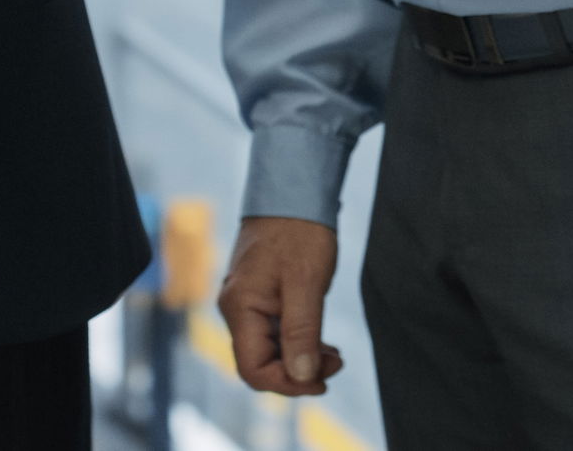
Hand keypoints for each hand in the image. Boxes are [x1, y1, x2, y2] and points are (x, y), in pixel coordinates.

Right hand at [219, 215, 342, 396]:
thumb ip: (302, 331)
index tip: (322, 379)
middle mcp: (236, 308)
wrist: (294, 187)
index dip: (287, 384)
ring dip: (301, 357)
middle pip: (260, 362)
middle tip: (336, 362)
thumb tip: (301, 376)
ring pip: (270, 348)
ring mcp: (246, 300)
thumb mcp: (306, 282)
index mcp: (239, 307)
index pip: (253, 369)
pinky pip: (275, 330)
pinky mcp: (260, 294)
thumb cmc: (299, 229)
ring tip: (334, 354)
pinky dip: (298, 340)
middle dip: (298, 371)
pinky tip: (322, 340)